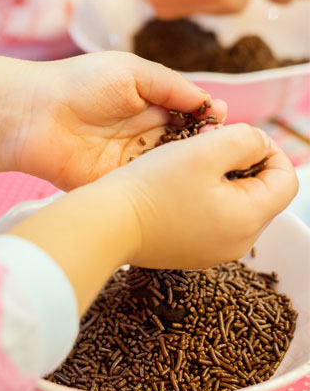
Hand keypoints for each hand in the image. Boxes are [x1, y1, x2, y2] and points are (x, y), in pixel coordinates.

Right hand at [8, 122, 296, 311]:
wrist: (104, 224)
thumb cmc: (151, 186)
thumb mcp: (204, 149)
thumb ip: (245, 139)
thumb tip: (257, 144)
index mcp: (249, 219)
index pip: (286, 179)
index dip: (269, 150)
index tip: (235, 136)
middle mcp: (237, 243)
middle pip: (260, 194)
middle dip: (240, 165)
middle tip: (205, 148)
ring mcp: (212, 253)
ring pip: (233, 207)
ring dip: (219, 182)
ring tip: (186, 167)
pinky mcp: (188, 253)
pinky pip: (209, 221)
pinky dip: (200, 201)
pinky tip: (172, 190)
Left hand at [13, 51, 227, 190]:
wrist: (31, 112)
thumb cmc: (78, 82)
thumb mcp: (133, 72)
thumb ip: (172, 87)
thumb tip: (213, 105)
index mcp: (148, 107)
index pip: (190, 121)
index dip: (210, 126)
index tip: (227, 127)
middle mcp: (141, 137)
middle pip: (183, 150)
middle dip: (204, 152)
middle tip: (224, 154)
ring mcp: (126, 163)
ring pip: (166, 172)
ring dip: (185, 173)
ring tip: (208, 171)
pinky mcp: (109, 184)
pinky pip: (141, 190)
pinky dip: (160, 190)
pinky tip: (180, 189)